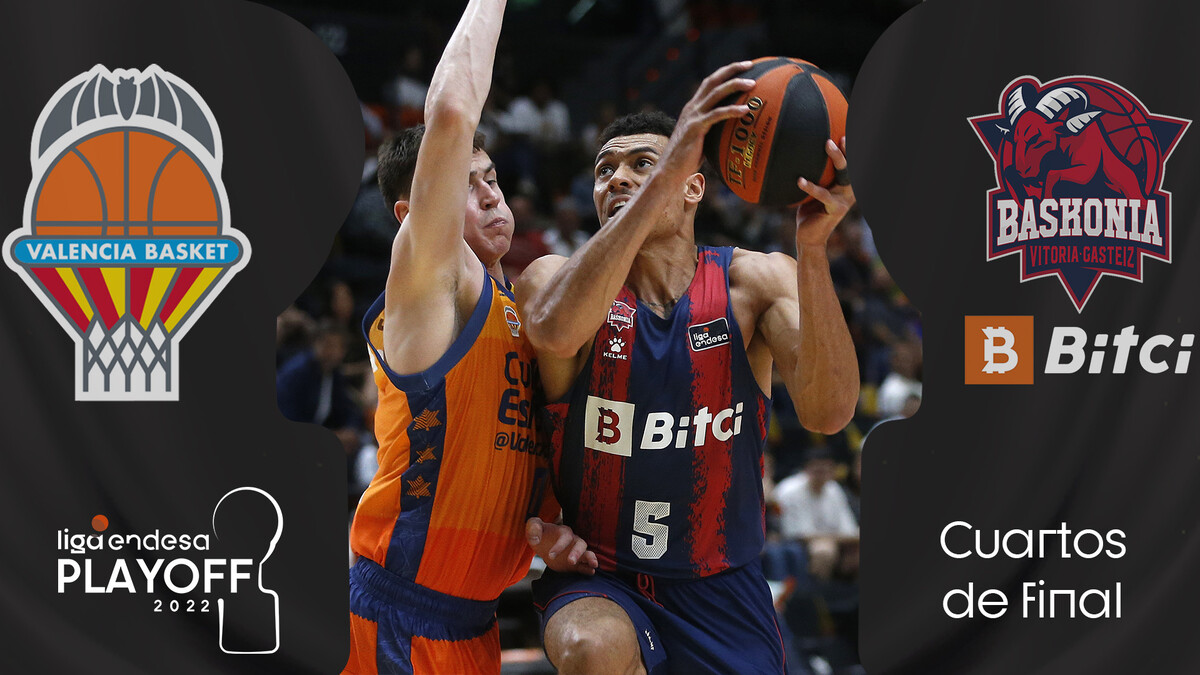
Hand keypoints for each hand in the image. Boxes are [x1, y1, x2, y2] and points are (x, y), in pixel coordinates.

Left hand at [526, 517, 597, 574]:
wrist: (545, 545)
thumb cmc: (540, 535)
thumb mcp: (534, 528)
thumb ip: (533, 528)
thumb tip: (536, 538)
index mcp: (563, 532)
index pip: (565, 537)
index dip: (559, 546)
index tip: (550, 555)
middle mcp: (573, 541)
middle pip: (580, 544)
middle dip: (577, 553)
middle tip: (570, 561)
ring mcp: (576, 552)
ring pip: (587, 553)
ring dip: (590, 558)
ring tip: (594, 565)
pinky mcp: (576, 564)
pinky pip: (585, 565)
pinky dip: (589, 568)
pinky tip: (592, 571)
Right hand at [659, 61, 756, 178]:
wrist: (670, 170)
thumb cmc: (687, 159)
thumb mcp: (701, 139)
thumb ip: (712, 130)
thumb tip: (731, 132)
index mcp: (693, 108)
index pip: (710, 83)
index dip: (725, 72)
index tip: (742, 67)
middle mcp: (692, 108)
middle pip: (713, 81)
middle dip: (731, 70)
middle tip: (750, 64)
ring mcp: (693, 117)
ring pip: (716, 93)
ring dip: (735, 85)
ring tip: (753, 84)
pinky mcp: (696, 128)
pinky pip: (717, 115)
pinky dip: (732, 110)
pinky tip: (745, 110)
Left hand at [795, 137, 855, 247]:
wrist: (810, 237)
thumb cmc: (809, 211)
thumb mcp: (812, 190)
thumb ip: (813, 175)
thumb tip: (796, 154)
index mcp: (846, 184)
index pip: (850, 162)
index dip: (851, 147)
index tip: (846, 130)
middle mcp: (850, 189)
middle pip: (851, 163)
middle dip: (848, 146)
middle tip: (838, 132)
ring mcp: (845, 199)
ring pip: (844, 174)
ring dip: (837, 158)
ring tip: (827, 144)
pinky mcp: (836, 209)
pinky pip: (824, 195)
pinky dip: (811, 187)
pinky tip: (800, 180)